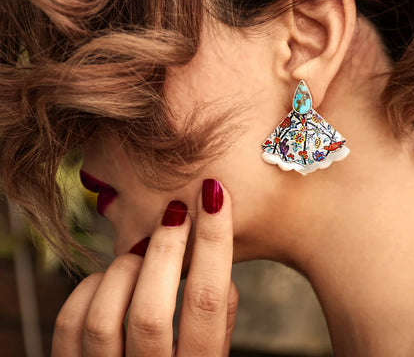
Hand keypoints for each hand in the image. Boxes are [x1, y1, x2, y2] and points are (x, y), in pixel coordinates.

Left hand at [52, 179, 237, 355]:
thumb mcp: (213, 351)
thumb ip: (220, 312)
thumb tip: (212, 254)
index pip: (209, 301)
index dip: (214, 240)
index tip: (214, 195)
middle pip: (150, 312)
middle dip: (165, 247)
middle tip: (175, 212)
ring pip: (103, 317)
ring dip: (126, 269)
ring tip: (142, 252)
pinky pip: (71, 323)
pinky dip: (91, 287)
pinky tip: (109, 278)